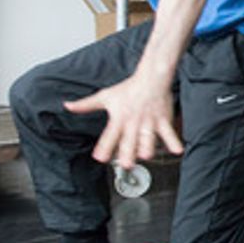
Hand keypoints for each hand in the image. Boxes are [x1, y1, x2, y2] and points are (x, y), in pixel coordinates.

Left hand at [65, 73, 183, 169]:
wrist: (151, 78)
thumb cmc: (128, 88)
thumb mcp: (105, 96)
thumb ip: (86, 104)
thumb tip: (67, 105)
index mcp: (119, 118)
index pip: (109, 135)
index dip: (104, 147)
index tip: (100, 158)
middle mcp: (133, 122)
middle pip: (129, 141)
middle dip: (127, 154)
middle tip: (125, 164)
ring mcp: (149, 122)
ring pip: (148, 139)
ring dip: (147, 149)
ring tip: (146, 156)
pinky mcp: (162, 120)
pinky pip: (169, 133)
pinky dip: (173, 142)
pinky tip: (176, 151)